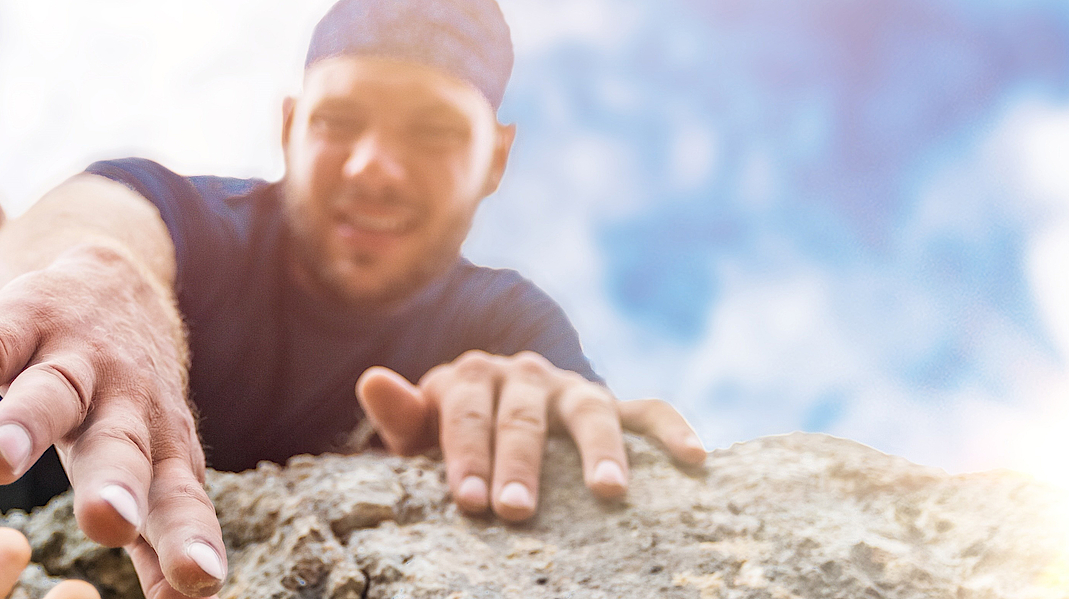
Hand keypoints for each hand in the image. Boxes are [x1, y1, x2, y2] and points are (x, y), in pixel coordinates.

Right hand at [0, 243, 225, 598]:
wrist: (115, 280)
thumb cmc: (129, 402)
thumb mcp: (153, 460)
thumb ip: (161, 529)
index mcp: (159, 446)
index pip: (178, 497)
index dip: (188, 537)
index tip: (202, 578)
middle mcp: (123, 401)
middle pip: (117, 446)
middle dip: (113, 484)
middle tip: (107, 521)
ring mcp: (71, 357)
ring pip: (49, 393)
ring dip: (23, 425)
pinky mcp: (19, 321)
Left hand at [355, 351, 705, 520]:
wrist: (499, 404)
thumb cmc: (454, 433)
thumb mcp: (421, 428)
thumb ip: (402, 413)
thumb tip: (371, 379)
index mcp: (471, 376)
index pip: (465, 416)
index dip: (466, 457)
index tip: (469, 501)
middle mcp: (524, 374)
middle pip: (521, 418)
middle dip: (521, 464)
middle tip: (519, 510)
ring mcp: (571, 388)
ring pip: (589, 410)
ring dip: (600, 448)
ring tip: (610, 490)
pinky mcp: (614, 402)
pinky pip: (650, 410)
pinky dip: (673, 430)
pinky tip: (696, 459)